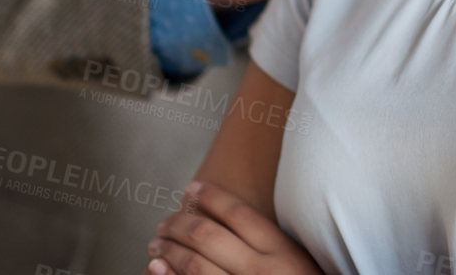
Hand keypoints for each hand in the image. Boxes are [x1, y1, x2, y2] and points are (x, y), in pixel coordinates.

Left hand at [145, 181, 322, 274]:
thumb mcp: (298, 264)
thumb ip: (273, 246)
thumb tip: (232, 222)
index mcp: (282, 253)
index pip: (239, 214)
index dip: (212, 197)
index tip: (193, 189)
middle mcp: (260, 271)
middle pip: (209, 236)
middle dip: (180, 224)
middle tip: (166, 221)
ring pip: (193, 264)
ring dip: (169, 249)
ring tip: (157, 242)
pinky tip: (156, 267)